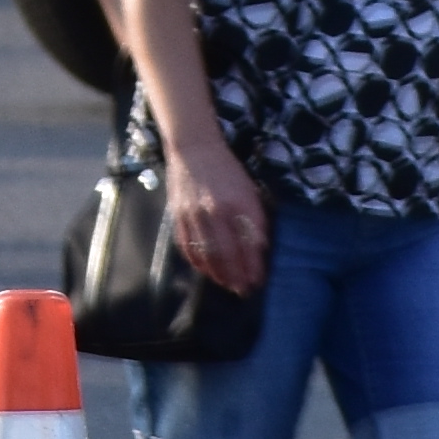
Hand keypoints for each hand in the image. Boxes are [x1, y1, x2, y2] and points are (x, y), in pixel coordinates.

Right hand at [162, 129, 270, 294]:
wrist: (194, 148)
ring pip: (207, 254)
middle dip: (237, 276)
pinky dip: (197, 262)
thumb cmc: (227, 170)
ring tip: (227, 284)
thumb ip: (254, 218)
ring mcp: (194, 214)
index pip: (249, 243)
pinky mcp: (178, 216)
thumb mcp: (249, 190)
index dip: (253, 266)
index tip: (258, 281)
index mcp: (239, 202)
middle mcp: (216, 210)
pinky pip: (187, 246)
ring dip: (218, 274)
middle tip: (243, 290)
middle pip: (228, 254)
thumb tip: (260, 247)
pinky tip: (206, 270)